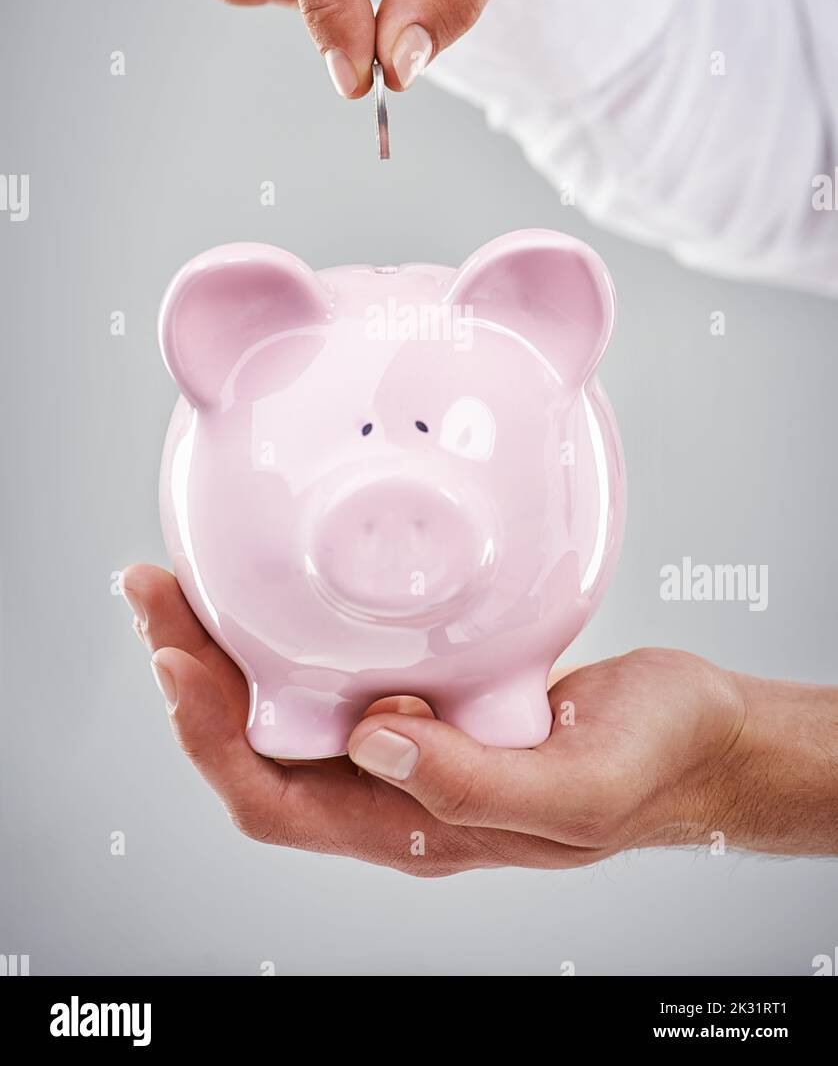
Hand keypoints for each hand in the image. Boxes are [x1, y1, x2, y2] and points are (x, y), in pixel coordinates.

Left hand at [119, 564, 837, 872]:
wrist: (704, 735)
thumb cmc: (655, 764)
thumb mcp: (579, 790)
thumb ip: (476, 786)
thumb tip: (376, 744)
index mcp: (418, 828)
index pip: (276, 803)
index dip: (211, 741)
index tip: (176, 660)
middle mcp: (396, 788)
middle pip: (258, 747)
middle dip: (192, 675)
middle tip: (154, 593)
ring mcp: (412, 739)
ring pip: (289, 706)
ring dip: (227, 647)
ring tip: (185, 581)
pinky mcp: (435, 690)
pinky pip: (339, 667)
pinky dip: (290, 627)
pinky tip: (277, 585)